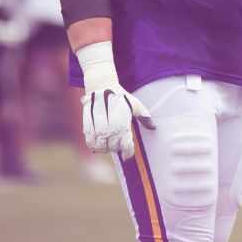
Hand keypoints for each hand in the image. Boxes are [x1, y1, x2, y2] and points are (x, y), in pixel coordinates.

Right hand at [76, 42, 155, 160]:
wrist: (101, 87)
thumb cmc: (121, 97)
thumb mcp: (136, 105)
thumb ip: (145, 117)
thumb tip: (154, 127)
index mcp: (123, 125)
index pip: (126, 147)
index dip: (127, 153)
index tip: (127, 154)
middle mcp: (110, 129)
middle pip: (113, 148)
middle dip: (116, 147)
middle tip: (117, 139)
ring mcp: (98, 129)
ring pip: (101, 148)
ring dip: (105, 147)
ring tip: (108, 140)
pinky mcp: (87, 127)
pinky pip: (90, 144)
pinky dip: (94, 145)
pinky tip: (98, 140)